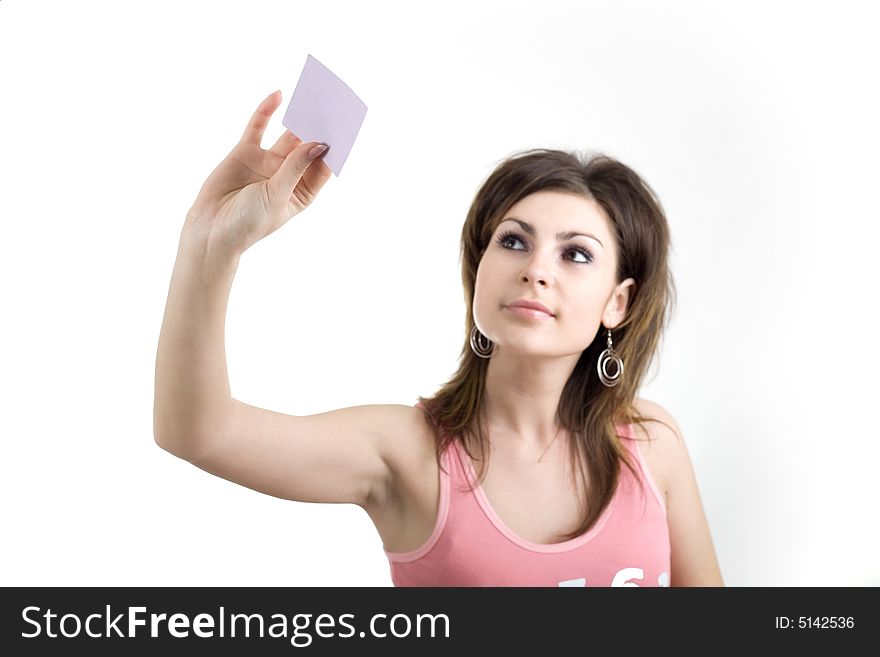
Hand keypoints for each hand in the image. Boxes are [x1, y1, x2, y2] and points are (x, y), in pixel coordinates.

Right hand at [184, 91, 331, 257]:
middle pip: (308, 146)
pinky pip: (258, 127)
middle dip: (319, 128)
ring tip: (312, 97)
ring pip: (287, 135)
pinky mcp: (245, 152)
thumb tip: (318, 144)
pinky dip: (267, 111)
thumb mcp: (277, 196)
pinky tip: (278, 96)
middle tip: (332, 105)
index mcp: (302, 192)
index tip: (344, 128)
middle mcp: (287, 174)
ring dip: (298, 118)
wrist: (211, 229)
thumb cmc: (249, 222)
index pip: (323, 165)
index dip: (333, 148)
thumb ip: (296, 168)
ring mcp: (267, 162)